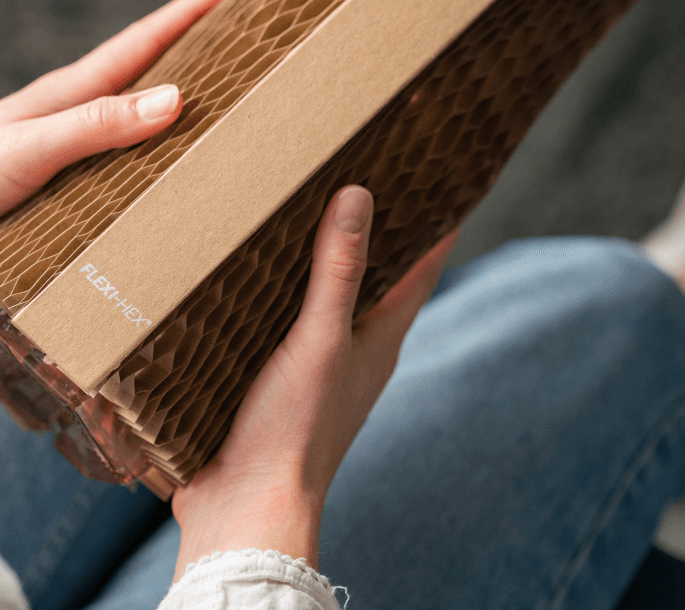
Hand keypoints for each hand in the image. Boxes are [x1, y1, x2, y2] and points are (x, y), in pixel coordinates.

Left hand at [0, 0, 236, 300]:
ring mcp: (52, 164)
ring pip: (125, 139)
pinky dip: (139, 184)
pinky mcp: (42, 205)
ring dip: (169, 129)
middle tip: (243, 55)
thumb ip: (96, 125)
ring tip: (218, 127)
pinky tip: (158, 202)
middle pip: (139, 85)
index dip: (189, 16)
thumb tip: (175, 98)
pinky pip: (106, 188)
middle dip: (192, 64)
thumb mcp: (29, 147)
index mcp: (61, 98)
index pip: (139, 46)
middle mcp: (61, 125)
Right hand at [170, 186, 458, 575]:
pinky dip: (267, 299)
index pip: (419, 271)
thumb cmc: (294, 433)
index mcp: (378, 343)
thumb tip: (359, 196)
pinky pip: (274, 328)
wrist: (243, 509)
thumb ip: (338, 272)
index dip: (435, 224)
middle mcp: (351, 355)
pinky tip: (242, 281)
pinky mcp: (268, 386)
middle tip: (360, 177)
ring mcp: (310, 372)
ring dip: (313, 266)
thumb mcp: (320, 342)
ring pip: (321, 305)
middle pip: (372, 282)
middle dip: (370, 234)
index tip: (442, 175)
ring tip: (296, 215)